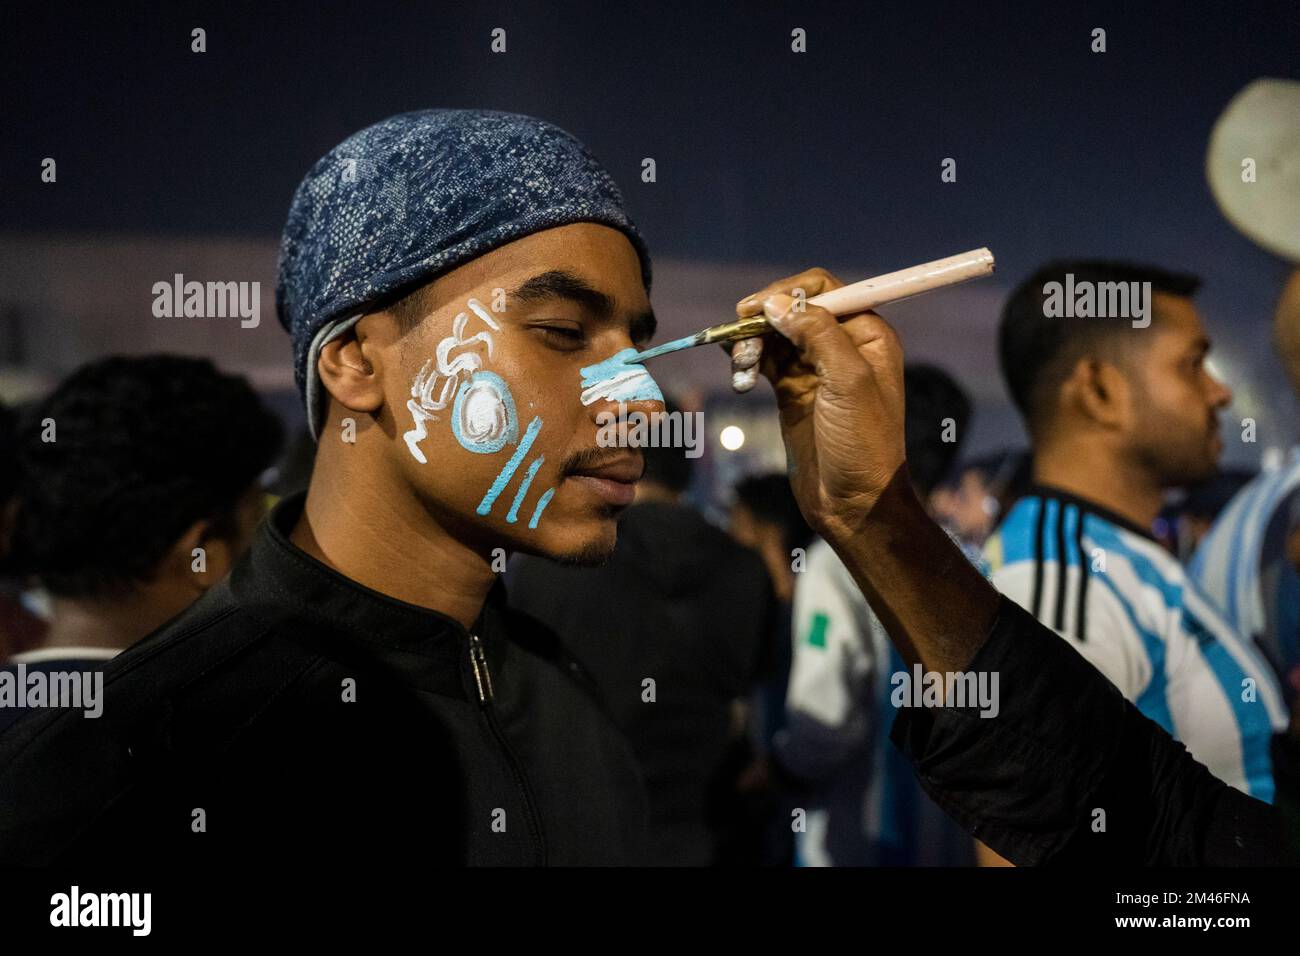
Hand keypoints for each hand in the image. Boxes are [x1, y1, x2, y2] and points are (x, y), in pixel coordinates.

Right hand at [729, 268, 906, 541]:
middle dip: (763, 319)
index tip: (755, 310)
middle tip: (737, 338)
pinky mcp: (792, 391)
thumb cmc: (862, 445)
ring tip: (740, 368)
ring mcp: (815, 369)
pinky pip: (764, 361)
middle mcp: (842, 346)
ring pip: (774, 335)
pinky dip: (748, 361)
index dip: (787, 293)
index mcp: (867, 335)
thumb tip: (778, 304)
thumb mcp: (848, 382)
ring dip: (751, 343)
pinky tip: (739, 375)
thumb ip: (817, 335)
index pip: (823, 290)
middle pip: (792, 309)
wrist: (853, 503)